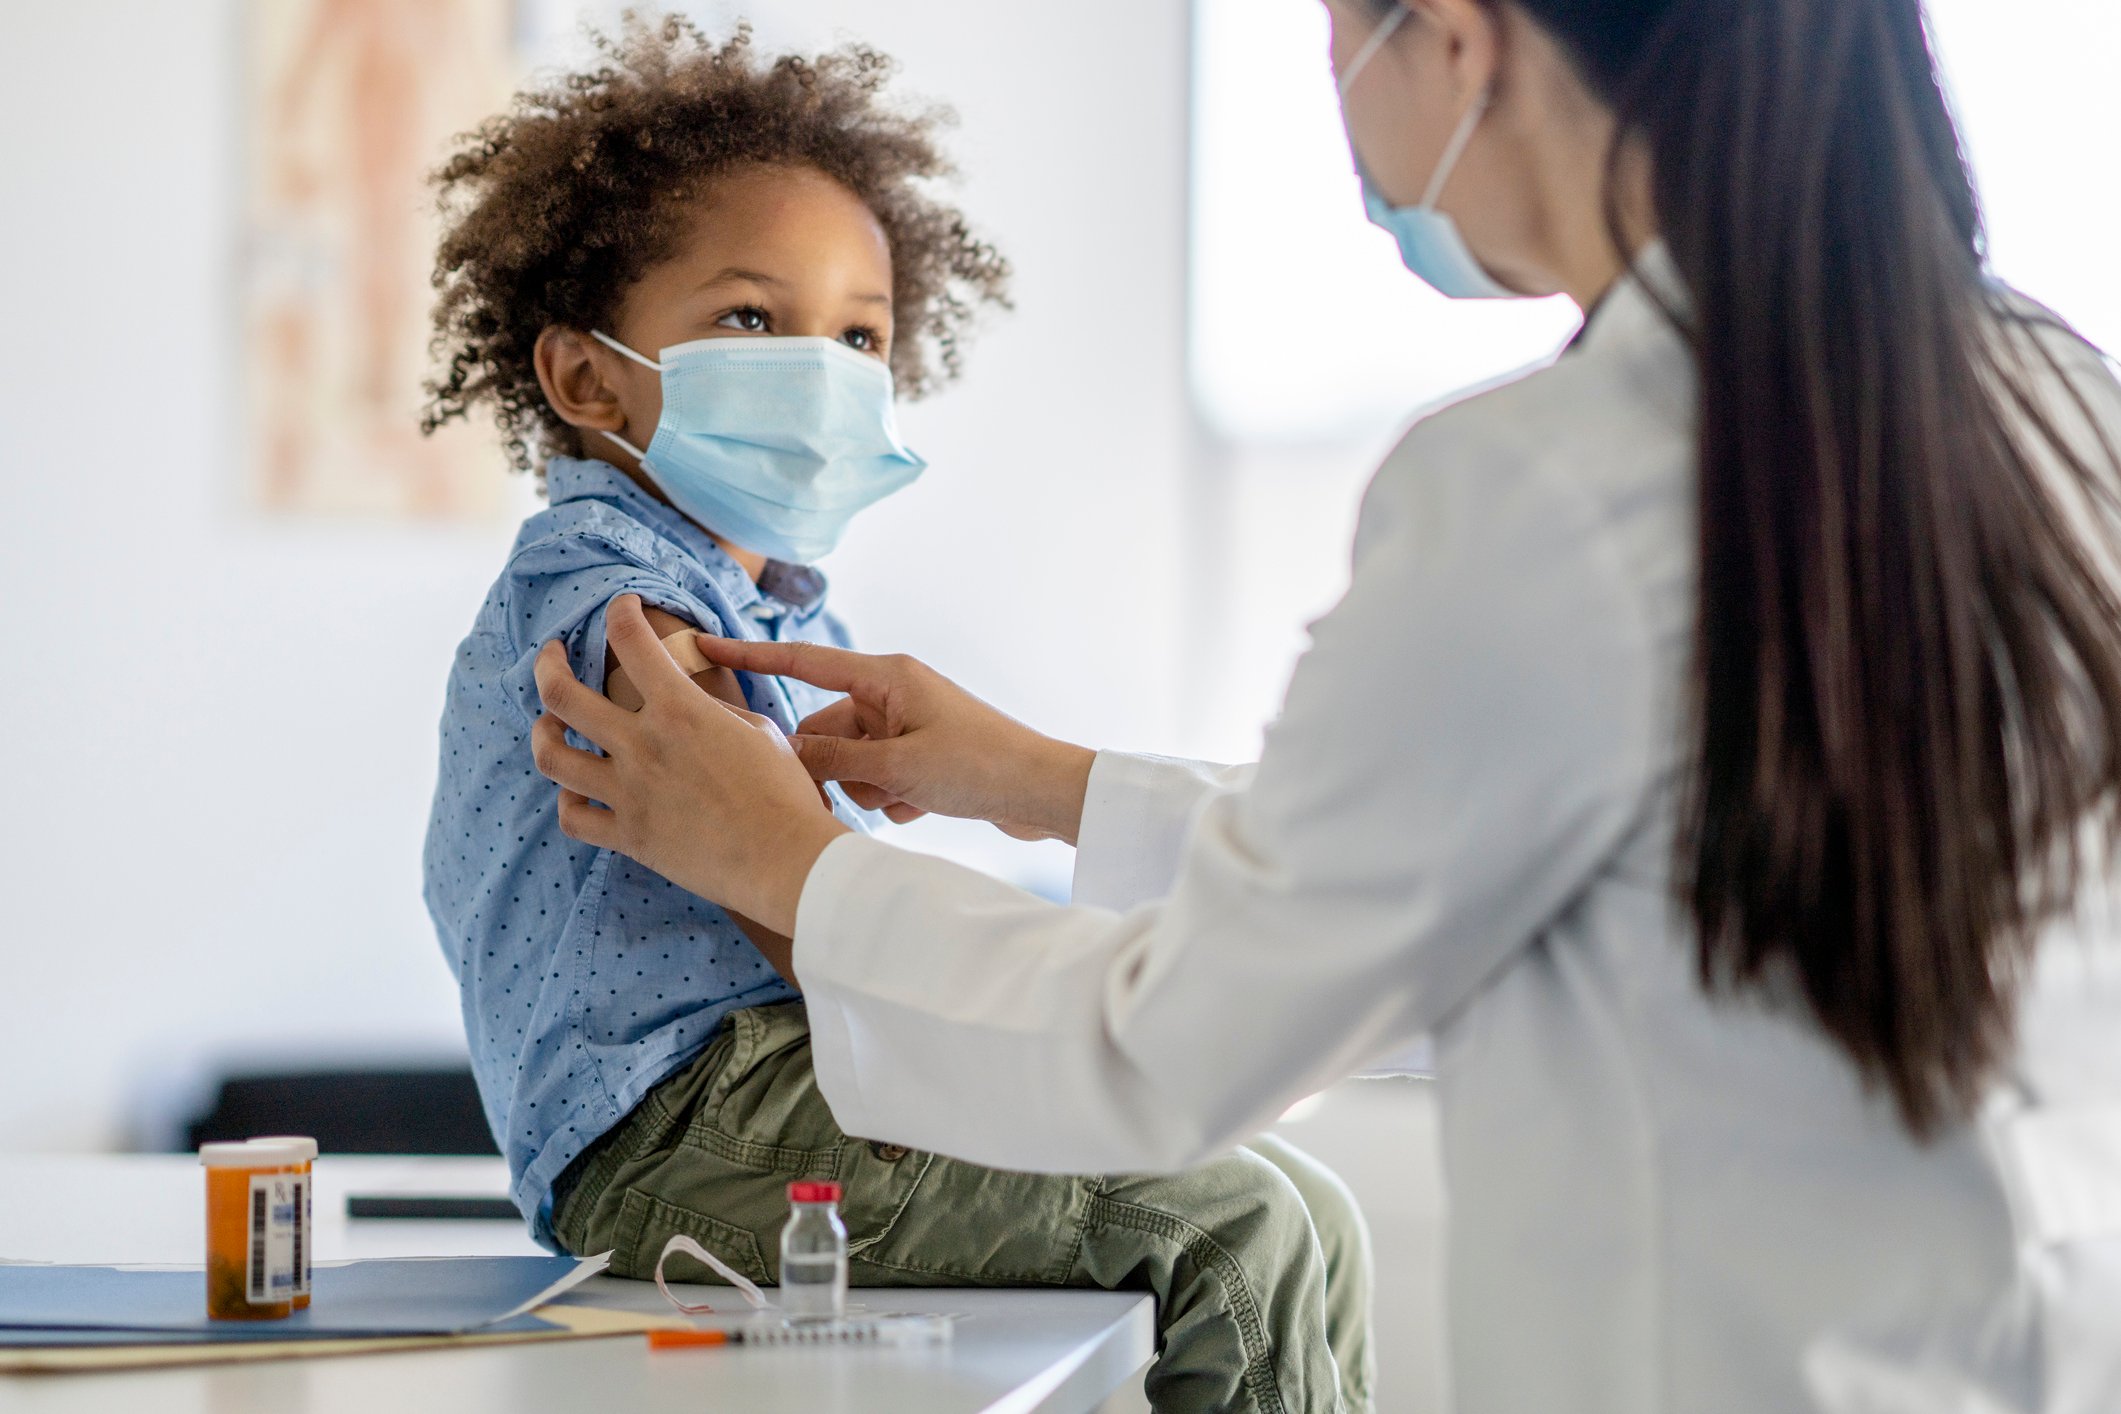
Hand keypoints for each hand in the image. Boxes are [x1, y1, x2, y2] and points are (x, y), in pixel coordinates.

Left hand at [530, 596, 849, 934]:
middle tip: (550, 655)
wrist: (785, 859)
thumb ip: (714, 713)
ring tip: (549, 724)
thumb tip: (694, 709)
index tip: (622, 606)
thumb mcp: (757, 731)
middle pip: (561, 694)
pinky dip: (568, 801)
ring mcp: (629, 793)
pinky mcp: (630, 836)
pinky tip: (576, 793)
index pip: (630, 639)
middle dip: (547, 664)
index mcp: (679, 709)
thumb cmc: (784, 793)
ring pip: (552, 755)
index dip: (620, 611)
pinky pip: (573, 818)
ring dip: (543, 732)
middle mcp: (642, 745)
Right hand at [690, 637, 1096, 844]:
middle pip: (826, 730)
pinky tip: (924, 807)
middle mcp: (892, 694)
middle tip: (872, 788)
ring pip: (850, 762)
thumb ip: (833, 759)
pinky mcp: (919, 757)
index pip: (803, 662)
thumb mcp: (896, 765)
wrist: (1041, 793)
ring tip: (907, 799)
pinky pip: (878, 781)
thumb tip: (781, 753)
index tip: (703, 648)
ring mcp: (906, 726)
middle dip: (837, 768)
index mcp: (886, 677)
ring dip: (869, 791)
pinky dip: (893, 800)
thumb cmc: (979, 767)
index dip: (751, 658)